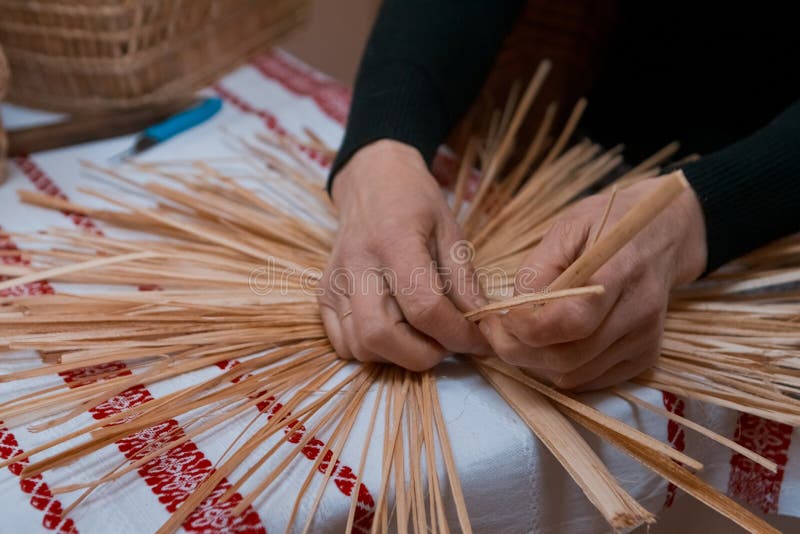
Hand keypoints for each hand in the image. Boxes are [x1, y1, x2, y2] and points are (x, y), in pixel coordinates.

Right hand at [319, 140, 489, 370]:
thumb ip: (464, 281)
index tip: (478, 340)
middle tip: (445, 342)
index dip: (456, 334)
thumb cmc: (415, 202)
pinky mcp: (323, 295)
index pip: (423, 307)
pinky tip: (395, 331)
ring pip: (360, 347)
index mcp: (394, 241)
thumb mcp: (450, 230)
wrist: (371, 179)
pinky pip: (342, 344)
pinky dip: (372, 351)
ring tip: (421, 335)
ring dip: (397, 355)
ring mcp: (334, 282)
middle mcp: (357, 265)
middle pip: (381, 336)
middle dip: (422, 354)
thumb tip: (482, 328)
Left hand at [480, 173, 707, 389]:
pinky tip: (549, 343)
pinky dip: (559, 370)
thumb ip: (538, 268)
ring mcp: (645, 339)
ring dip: (535, 363)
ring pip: (574, 374)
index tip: (499, 316)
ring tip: (518, 335)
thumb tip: (514, 310)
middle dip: (518, 350)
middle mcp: (639, 312)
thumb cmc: (608, 225)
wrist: (662, 236)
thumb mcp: (567, 228)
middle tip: (495, 331)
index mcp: (621, 271)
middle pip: (568, 357)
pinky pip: (589, 380)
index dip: (527, 327)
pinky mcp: (645, 357)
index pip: (572, 320)